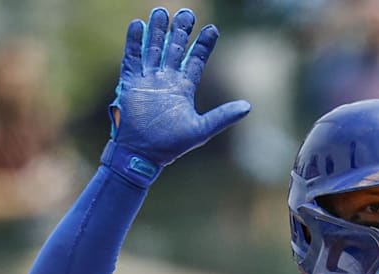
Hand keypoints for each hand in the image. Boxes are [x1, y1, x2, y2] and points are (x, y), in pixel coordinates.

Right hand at [104, 8, 250, 182]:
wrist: (142, 155)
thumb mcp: (201, 129)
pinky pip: (132, 59)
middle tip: (187, 12)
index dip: (203, 45)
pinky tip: (138, 25)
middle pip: (174, 49)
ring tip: (160, 12)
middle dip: (180, 31)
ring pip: (153, 49)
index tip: (212, 29)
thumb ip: (223, 116)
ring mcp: (147, 80)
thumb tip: (248, 106)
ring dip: (157, 31)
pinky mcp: (130, 84)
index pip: (195, 60)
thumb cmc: (171, 145)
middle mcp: (166, 80)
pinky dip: (134, 42)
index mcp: (183, 88)